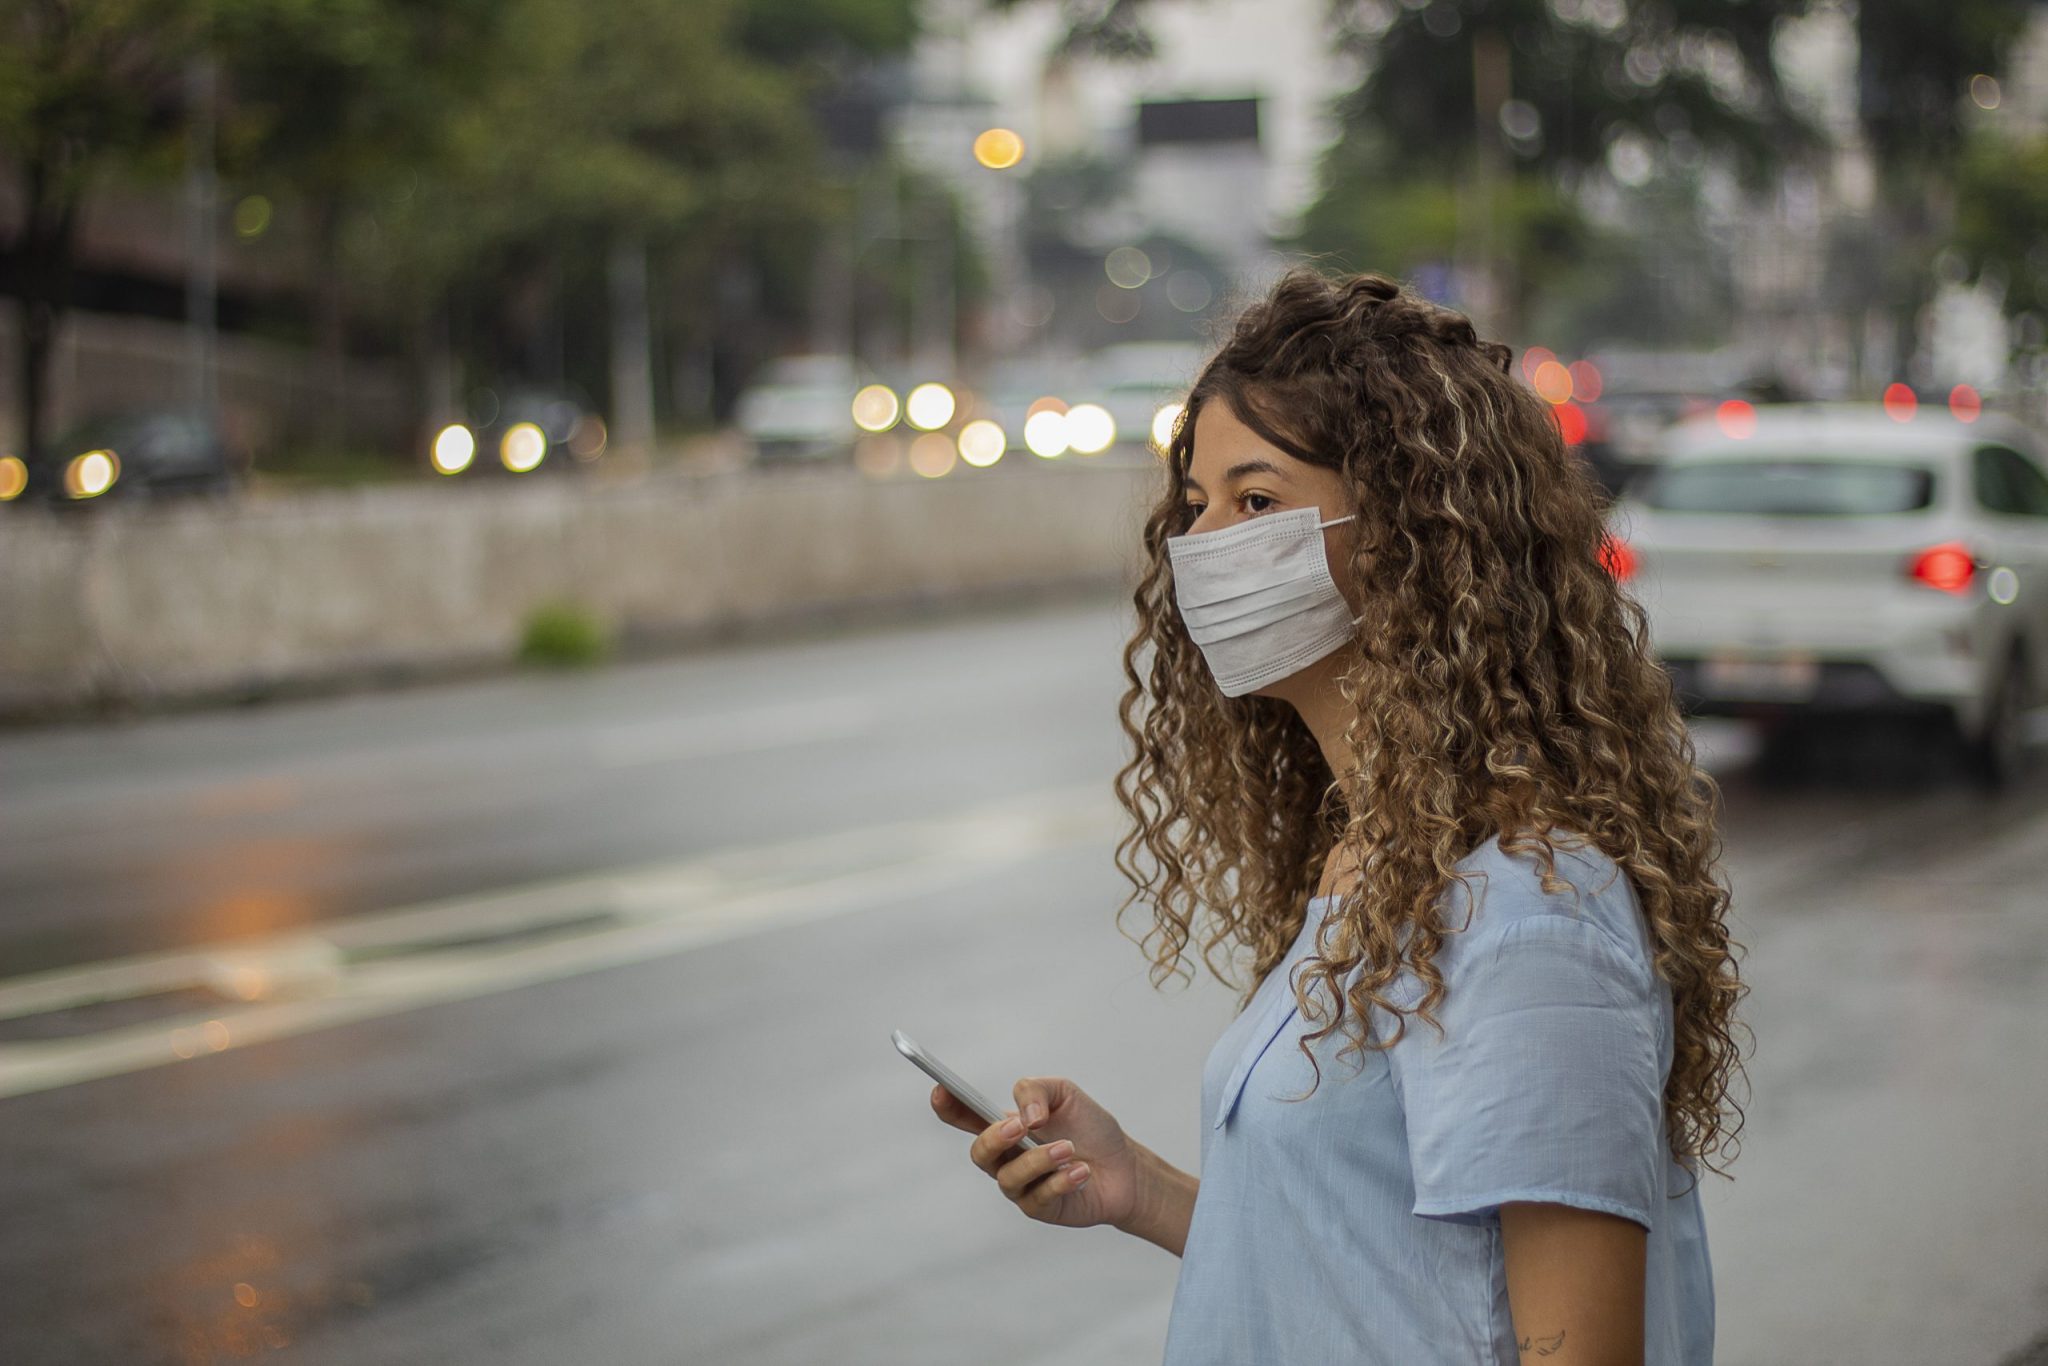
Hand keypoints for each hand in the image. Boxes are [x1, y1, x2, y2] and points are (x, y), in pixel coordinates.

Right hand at [929, 1075, 1140, 1231]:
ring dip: (1039, 1160)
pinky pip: (1037, 1198)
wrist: (1125, 1167)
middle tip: (1023, 1126)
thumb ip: (1036, 1091)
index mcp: (1006, 1125)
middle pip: (979, 1153)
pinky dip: (1060, 1182)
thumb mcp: (1065, 1094)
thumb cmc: (1090, 1129)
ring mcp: (1021, 1186)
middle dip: (996, 1138)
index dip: (948, 1105)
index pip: (966, 1116)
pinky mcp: (1040, 1208)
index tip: (941, 1090)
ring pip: (1009, 1177)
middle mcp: (1007, 1157)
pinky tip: (1081, 1172)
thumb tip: (1025, 1116)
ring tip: (1069, 1149)